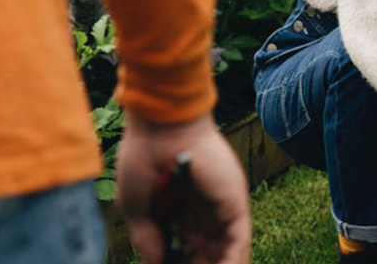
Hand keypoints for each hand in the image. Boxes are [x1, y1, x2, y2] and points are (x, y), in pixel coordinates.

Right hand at [115, 111, 250, 263]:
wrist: (161, 126)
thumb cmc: (143, 157)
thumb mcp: (138, 207)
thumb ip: (148, 238)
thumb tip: (155, 262)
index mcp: (183, 213)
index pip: (189, 252)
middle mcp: (205, 214)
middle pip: (209, 256)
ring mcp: (221, 210)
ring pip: (227, 255)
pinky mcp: (234, 206)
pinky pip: (238, 244)